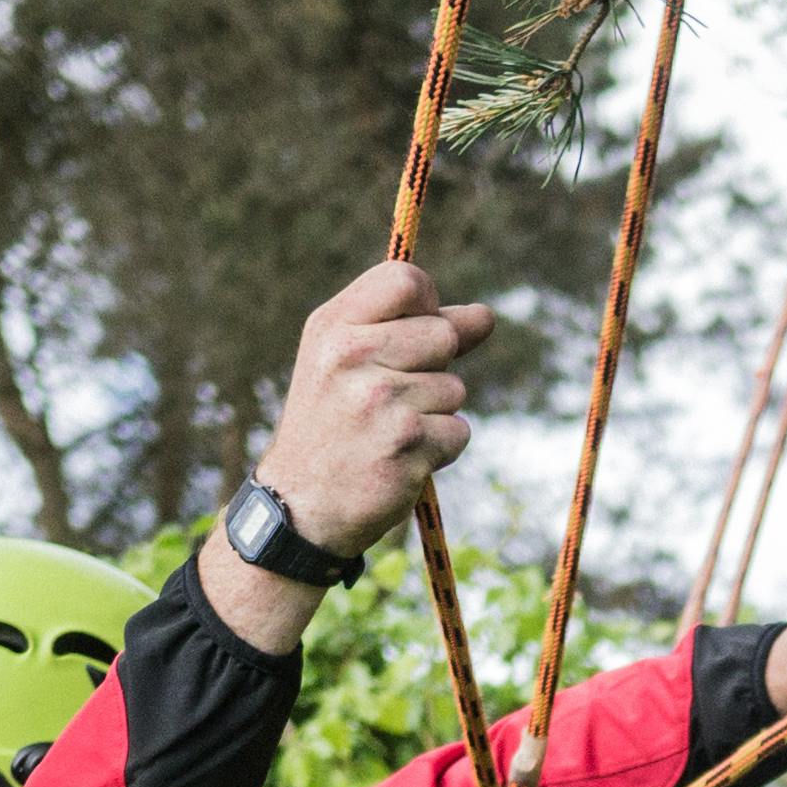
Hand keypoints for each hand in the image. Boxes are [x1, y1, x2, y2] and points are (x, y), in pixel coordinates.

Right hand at [254, 260, 493, 556]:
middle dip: (434, 368)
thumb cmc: (332, 427)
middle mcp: (352, 356)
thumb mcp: (347, 363)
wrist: (299, 506)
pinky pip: (459, 431)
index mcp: (333, 327)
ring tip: (387, 432)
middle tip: (389, 399)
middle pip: (443, 334)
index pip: (407, 280)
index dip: (427, 305)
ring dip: (434, 414)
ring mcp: (379, 400)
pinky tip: (399, 459)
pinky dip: (439, 449)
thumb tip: (487, 316)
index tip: (415, 333)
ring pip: (454, 389)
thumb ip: (412, 330)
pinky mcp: (406, 444)